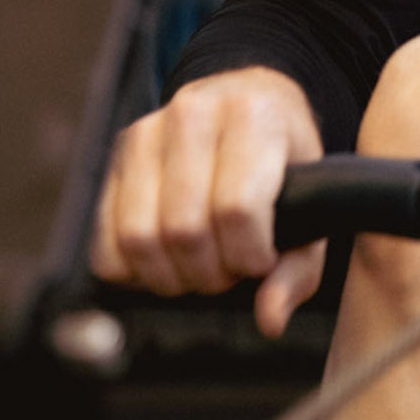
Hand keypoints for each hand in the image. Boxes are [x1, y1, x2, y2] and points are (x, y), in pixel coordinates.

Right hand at [91, 67, 325, 337]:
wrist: (250, 100)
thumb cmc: (285, 158)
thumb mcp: (314, 206)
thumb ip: (298, 268)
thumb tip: (270, 319)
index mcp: (253, 117)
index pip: (237, 209)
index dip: (249, 255)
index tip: (261, 261)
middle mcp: (194, 114)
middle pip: (184, 229)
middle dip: (209, 272)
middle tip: (228, 270)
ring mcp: (147, 132)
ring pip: (139, 236)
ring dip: (170, 275)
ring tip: (199, 267)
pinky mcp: (115, 156)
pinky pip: (105, 238)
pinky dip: (132, 269)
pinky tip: (165, 261)